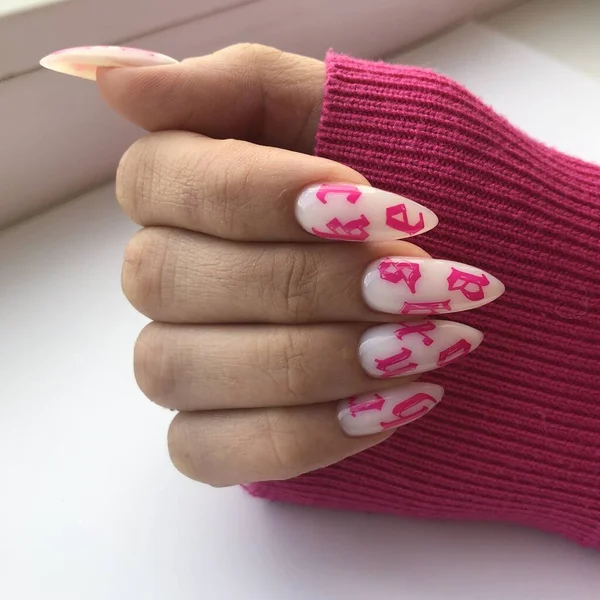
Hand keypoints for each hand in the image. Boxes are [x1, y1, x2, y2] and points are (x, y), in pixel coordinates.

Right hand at [82, 44, 502, 485]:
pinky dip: (303, 436)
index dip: (259, 194)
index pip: (161, 180)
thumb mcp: (346, 110)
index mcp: (184, 187)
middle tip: (423, 284)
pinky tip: (392, 406)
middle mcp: (165, 276)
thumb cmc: (410, 190)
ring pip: (179, 369)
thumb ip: (240, 86)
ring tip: (427, 346)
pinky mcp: (210, 433)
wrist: (470, 280)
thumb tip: (116, 77)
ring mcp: (179, 359)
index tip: (374, 206)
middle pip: (167, 280)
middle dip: (306, 285)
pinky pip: (206, 451)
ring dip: (314, 363)